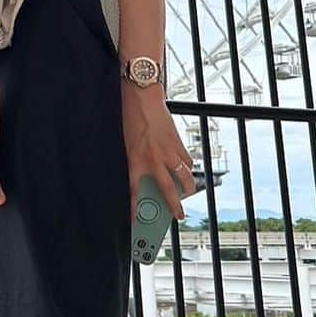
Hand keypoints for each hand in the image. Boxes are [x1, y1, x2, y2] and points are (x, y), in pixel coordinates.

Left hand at [122, 84, 196, 224]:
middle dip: (173, 206)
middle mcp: (153, 159)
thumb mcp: (126, 143)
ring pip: (184, 176)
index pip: (134, 190)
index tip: (134, 220)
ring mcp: (168, 151)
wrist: (142, 96)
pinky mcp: (178, 142)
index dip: (134, 208)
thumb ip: (134, 161)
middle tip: (179, 216)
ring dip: (188, 187)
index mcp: (135, 159)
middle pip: (167, 189)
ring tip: (189, 193)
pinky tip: (186, 169)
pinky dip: (188, 167)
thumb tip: (146, 177)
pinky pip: (187, 160)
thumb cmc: (129, 117)